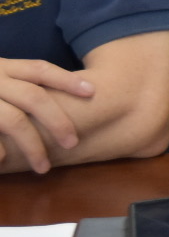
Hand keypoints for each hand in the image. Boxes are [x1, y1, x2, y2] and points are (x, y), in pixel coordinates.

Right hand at [0, 58, 93, 173]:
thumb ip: (14, 83)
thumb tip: (55, 101)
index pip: (39, 69)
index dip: (66, 79)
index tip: (92, 92)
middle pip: (33, 97)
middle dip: (57, 120)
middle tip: (73, 142)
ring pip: (12, 120)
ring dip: (32, 145)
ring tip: (44, 167)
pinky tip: (3, 162)